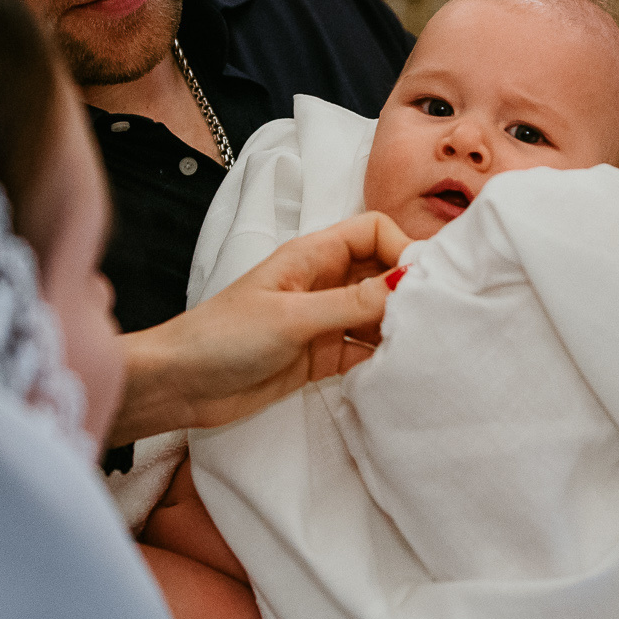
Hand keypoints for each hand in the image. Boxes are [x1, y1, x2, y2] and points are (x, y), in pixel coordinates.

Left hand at [108, 212, 411, 443]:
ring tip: (426, 347)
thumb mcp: (292, 317)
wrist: (180, 386)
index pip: (373, 232)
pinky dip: (383, 358)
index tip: (423, 285)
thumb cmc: (223, 338)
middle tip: (438, 318)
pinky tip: (400, 371)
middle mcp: (323, 282)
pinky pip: (364, 350)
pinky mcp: (321, 358)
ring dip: (399, 327)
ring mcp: (323, 320)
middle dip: (409, 290)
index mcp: (312, 256)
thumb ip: (351, 303)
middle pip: (382, 271)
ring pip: (377, 314)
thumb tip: (407, 286)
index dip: (402, 250)